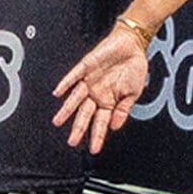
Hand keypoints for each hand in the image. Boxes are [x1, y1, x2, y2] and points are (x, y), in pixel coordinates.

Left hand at [51, 24, 153, 153]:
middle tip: (72, 141)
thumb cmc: (134, 67)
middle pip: (85, 114)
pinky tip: (58, 92)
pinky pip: (73, 76)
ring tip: (58, 121)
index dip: (98, 136)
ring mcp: (90, 81)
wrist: (132, 44)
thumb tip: (115, 126)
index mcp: (109, 101)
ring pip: (75, 98)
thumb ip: (123, 109)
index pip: (101, 122)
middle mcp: (97, 93)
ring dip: (67, 110)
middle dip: (78, 128)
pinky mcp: (86, 67)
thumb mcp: (134, 93)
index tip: (94, 149)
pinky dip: (66, 84)